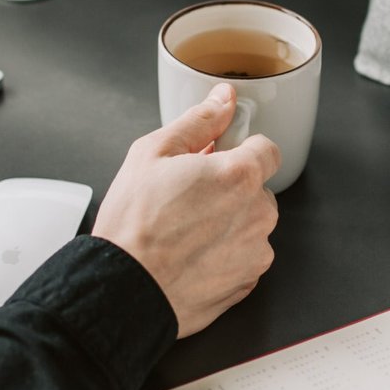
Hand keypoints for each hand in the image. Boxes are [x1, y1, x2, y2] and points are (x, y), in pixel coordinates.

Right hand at [94, 83, 281, 337]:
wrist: (122, 289)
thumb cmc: (133, 225)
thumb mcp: (153, 153)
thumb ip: (198, 121)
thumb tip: (223, 100)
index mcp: (239, 176)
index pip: (266, 149)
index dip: (238, 151)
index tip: (216, 160)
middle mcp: (257, 214)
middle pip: (257, 189)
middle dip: (230, 189)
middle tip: (188, 197)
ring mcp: (255, 253)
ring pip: (250, 226)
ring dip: (228, 224)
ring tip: (185, 231)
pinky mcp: (246, 283)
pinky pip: (243, 259)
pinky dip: (224, 256)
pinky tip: (191, 256)